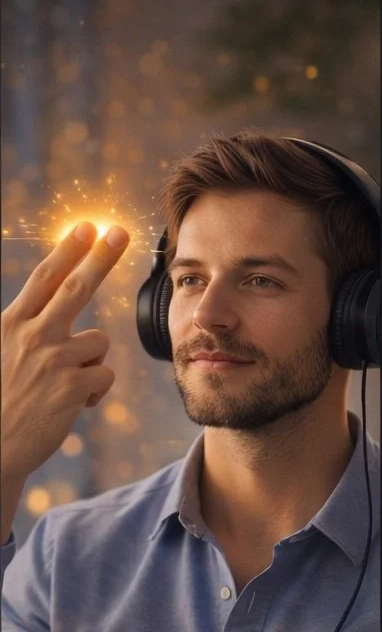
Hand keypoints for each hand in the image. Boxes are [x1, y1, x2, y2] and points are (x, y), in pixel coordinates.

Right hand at [1, 221, 129, 479]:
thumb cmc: (0, 403)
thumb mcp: (3, 354)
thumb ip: (26, 328)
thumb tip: (52, 305)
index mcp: (12, 324)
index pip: (44, 278)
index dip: (68, 250)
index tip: (87, 226)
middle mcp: (32, 336)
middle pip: (76, 287)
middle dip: (101, 256)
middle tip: (120, 231)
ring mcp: (53, 360)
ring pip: (98, 342)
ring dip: (90, 362)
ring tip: (63, 385)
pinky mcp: (71, 387)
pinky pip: (104, 375)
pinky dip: (94, 390)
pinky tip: (72, 405)